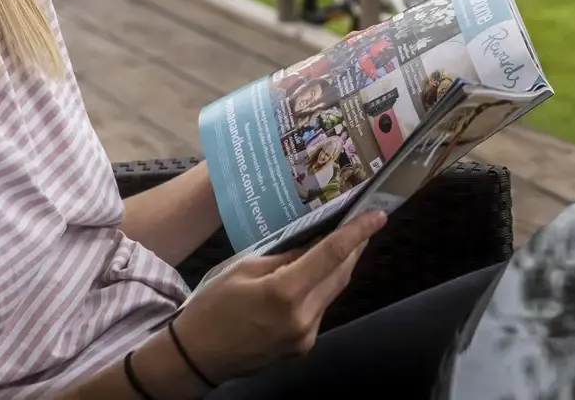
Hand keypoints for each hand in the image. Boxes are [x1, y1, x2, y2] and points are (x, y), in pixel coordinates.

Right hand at [170, 211, 385, 380]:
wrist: (196, 357)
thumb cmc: (214, 306)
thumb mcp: (246, 267)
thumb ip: (287, 256)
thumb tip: (317, 242)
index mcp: (285, 293)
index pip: (332, 255)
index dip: (358, 233)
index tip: (378, 216)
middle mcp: (302, 317)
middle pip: (340, 274)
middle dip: (354, 248)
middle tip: (363, 224)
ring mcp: (305, 336)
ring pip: (333, 292)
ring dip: (338, 268)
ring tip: (341, 246)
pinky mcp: (303, 347)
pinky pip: (321, 309)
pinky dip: (322, 289)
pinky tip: (315, 277)